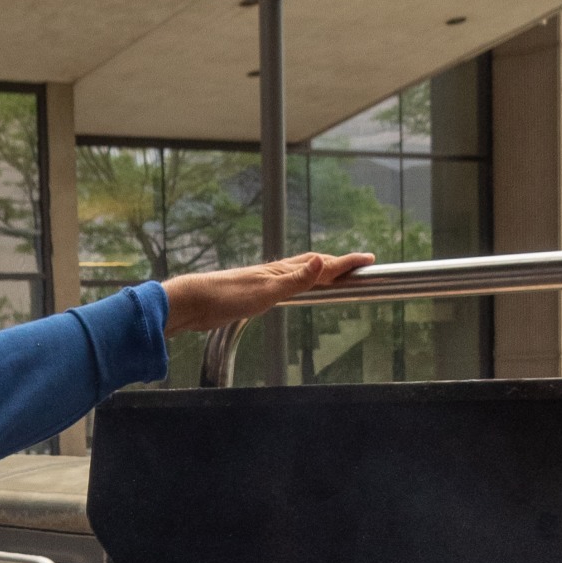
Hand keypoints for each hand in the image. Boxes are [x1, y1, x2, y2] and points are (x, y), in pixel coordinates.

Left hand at [161, 251, 373, 334]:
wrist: (192, 302)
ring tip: (333, 273)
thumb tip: (324, 261)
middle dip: (337, 264)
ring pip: (299, 273)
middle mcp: (275, 273)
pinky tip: (293, 288)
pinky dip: (300, 282)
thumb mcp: (267, 292)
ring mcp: (264, 282)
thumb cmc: (226, 298)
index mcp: (282, 272)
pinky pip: (286, 283)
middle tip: (358, 265)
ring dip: (320, 271)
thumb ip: (296, 279)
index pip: (322, 265)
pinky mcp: (254, 293)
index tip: (369, 260)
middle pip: (314, 265)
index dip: (347, 263)